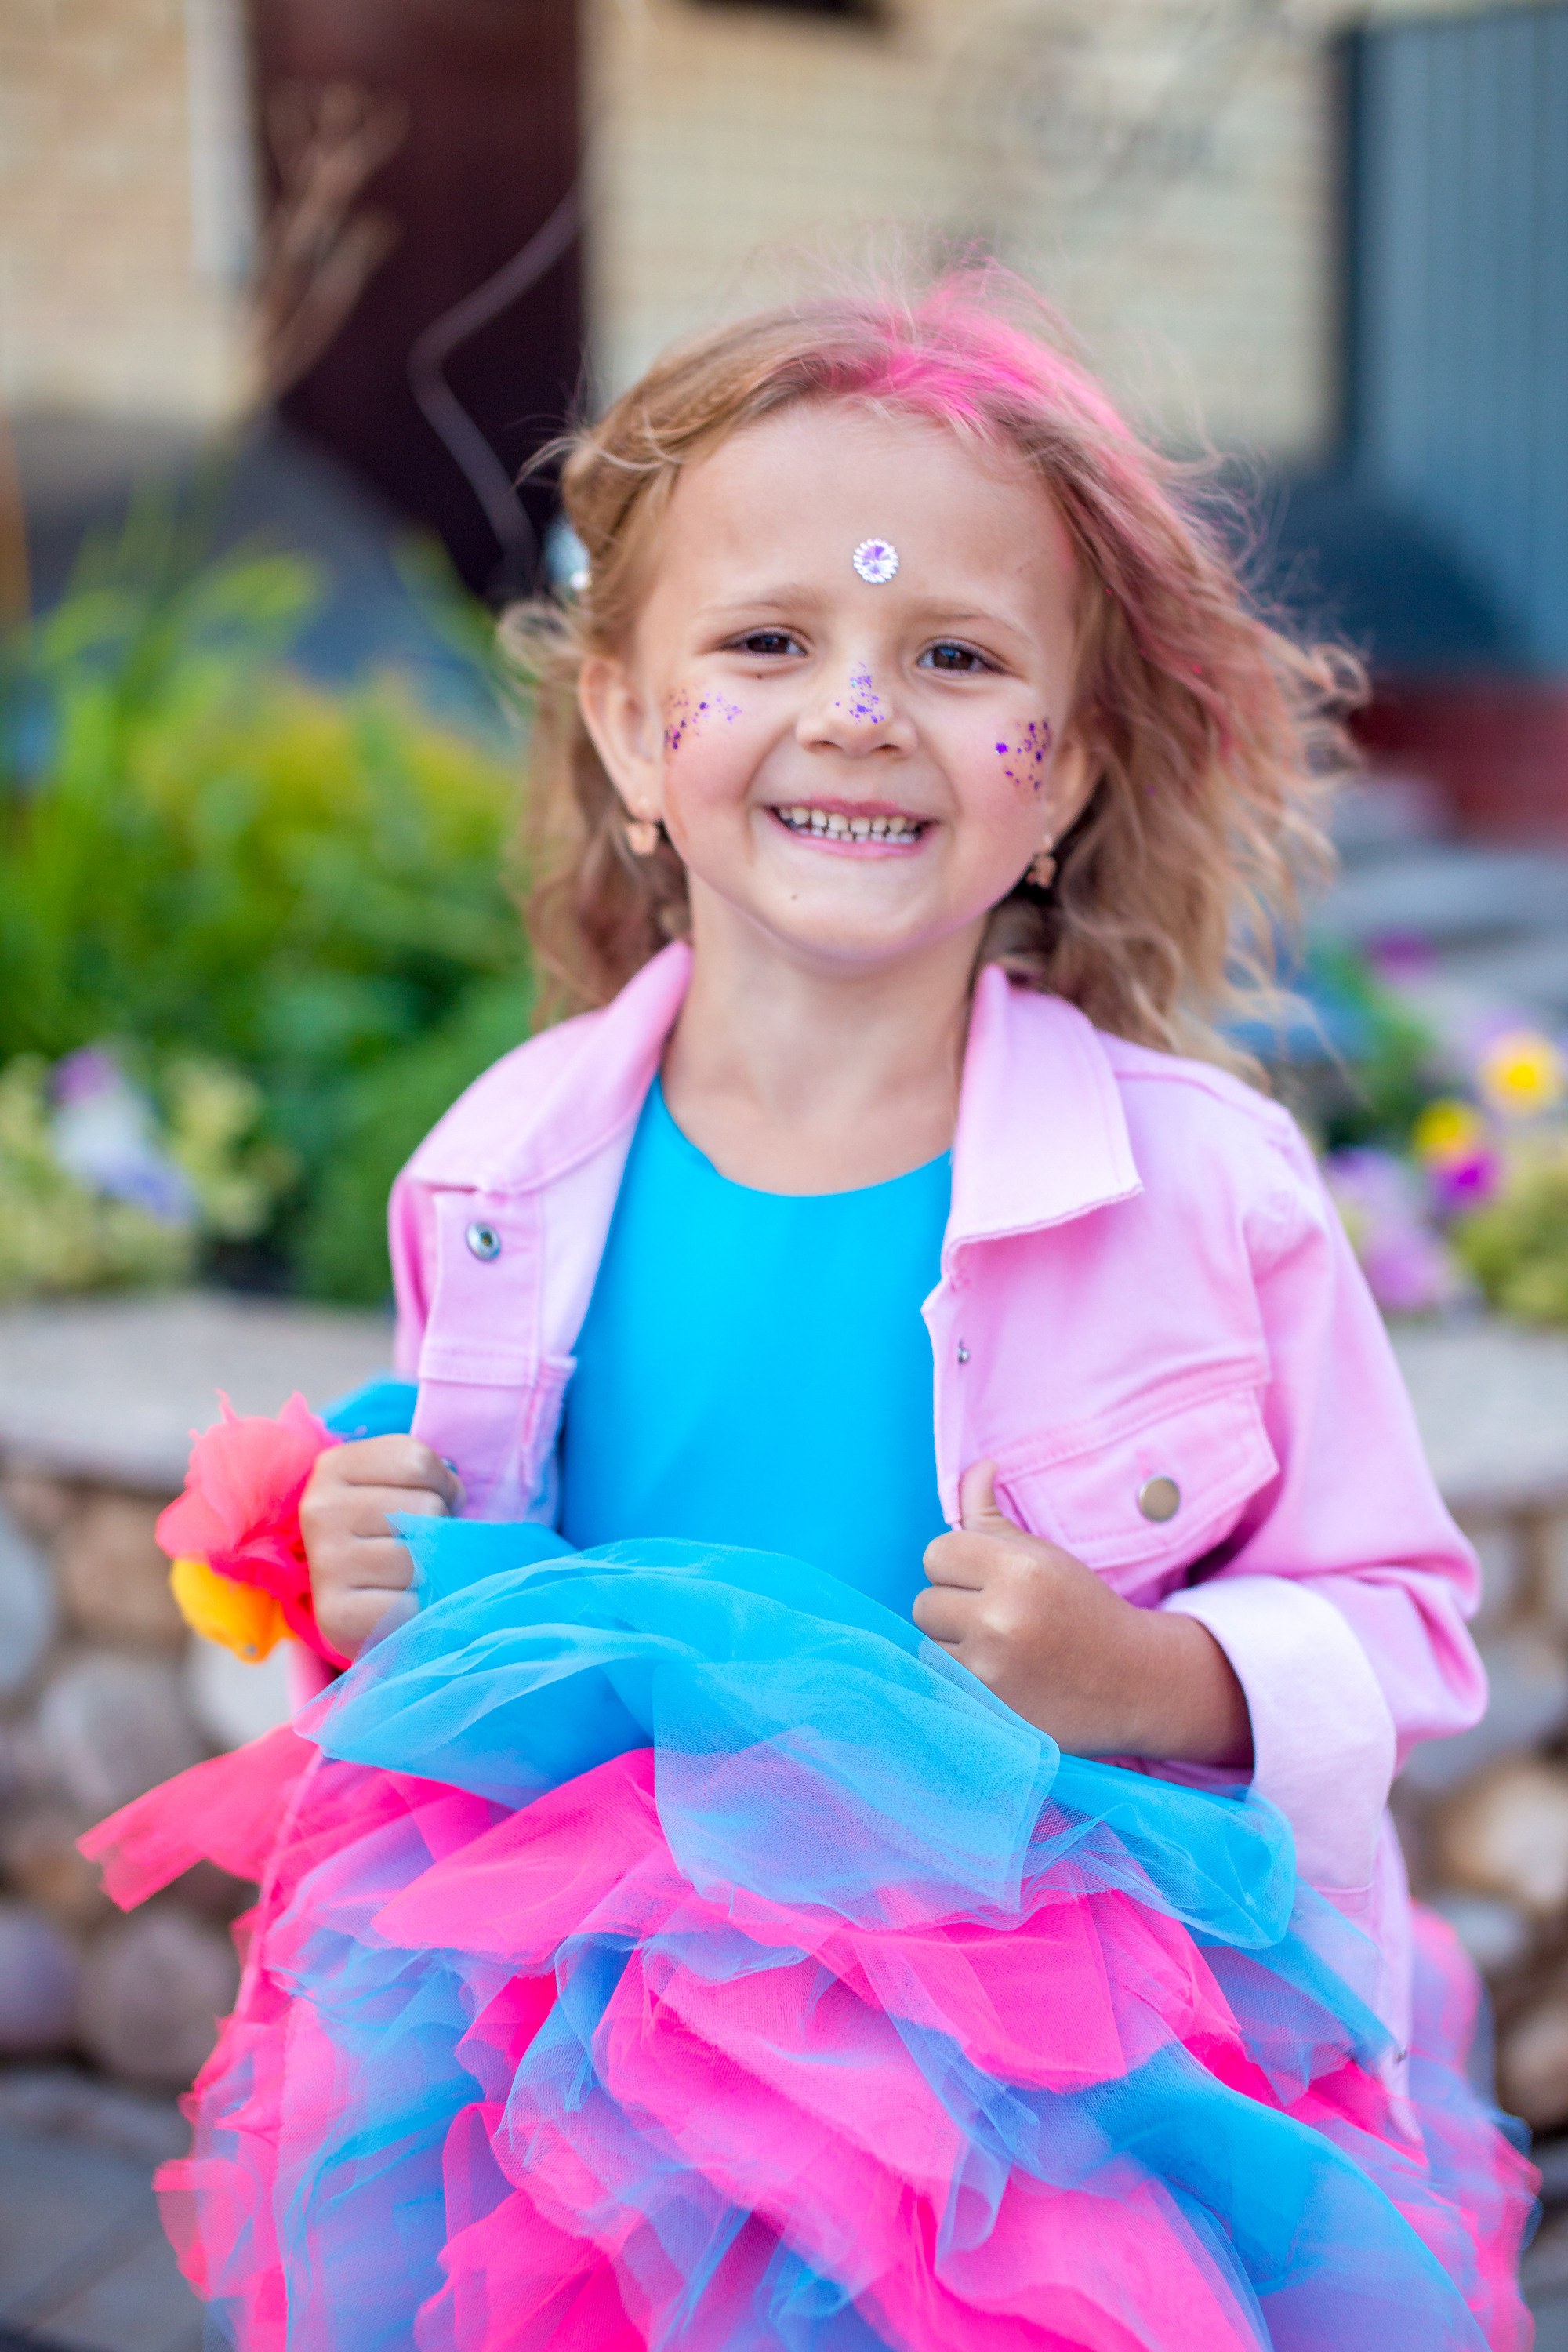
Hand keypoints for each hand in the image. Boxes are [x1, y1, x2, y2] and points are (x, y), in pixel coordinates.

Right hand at [299, 1436, 462, 1660]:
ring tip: (415, 1575)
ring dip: (433, 1571)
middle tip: (424, 1545)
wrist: (355, 1604)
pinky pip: (409, 1605)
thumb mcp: (400, 1485)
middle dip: (441, 1530)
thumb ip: (430, 1476)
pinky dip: (419, 1609)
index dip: (445, 1485)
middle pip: (426, 1508)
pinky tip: (403, 1605)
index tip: (433, 1503)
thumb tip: (454, 1504)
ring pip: (420, 1558)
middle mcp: (321, 1510)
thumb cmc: (390, 1533)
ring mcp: (324, 1563)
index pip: (418, 1462)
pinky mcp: (334, 1615)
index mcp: (334, 1466)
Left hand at [914, 1461, 1250, 1763]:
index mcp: (1020, 1570)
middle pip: (925, 1602)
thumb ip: (992, 1513)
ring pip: (928, 1645)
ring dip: (952, 1646)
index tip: (984, 1579)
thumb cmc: (1083, 1609)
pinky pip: (939, 1682)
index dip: (957, 1565)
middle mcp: (1002, 1619)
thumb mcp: (1044, 1555)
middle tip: (995, 1617)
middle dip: (954, 1607)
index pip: (936, 1553)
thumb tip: (975, 1467)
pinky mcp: (987, 1710)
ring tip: (996, 1649)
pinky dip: (958, 1679)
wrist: (1134, 1681)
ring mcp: (992, 1671)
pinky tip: (994, 1676)